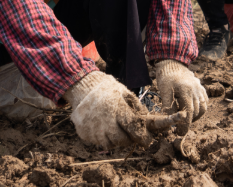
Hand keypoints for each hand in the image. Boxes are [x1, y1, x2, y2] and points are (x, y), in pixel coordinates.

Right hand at [64, 72, 182, 148]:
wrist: (82, 87)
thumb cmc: (107, 89)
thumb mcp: (124, 92)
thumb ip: (137, 107)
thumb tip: (150, 122)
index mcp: (117, 109)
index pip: (134, 128)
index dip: (143, 136)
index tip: (147, 139)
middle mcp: (105, 121)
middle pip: (123, 141)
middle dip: (129, 139)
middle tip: (130, 133)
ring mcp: (93, 129)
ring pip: (111, 144)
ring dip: (116, 139)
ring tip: (115, 127)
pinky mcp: (84, 134)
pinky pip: (98, 142)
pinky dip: (104, 137)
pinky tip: (103, 126)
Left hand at [155, 60, 207, 134]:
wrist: (173, 63)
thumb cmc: (166, 77)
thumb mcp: (164, 91)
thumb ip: (167, 106)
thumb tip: (169, 120)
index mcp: (186, 90)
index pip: (188, 112)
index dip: (185, 124)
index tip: (180, 132)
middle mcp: (196, 90)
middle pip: (196, 112)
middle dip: (189, 122)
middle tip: (180, 129)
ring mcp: (200, 88)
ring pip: (203, 108)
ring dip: (195, 116)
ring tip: (186, 120)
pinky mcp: (201, 88)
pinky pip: (205, 101)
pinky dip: (201, 109)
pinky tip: (192, 112)